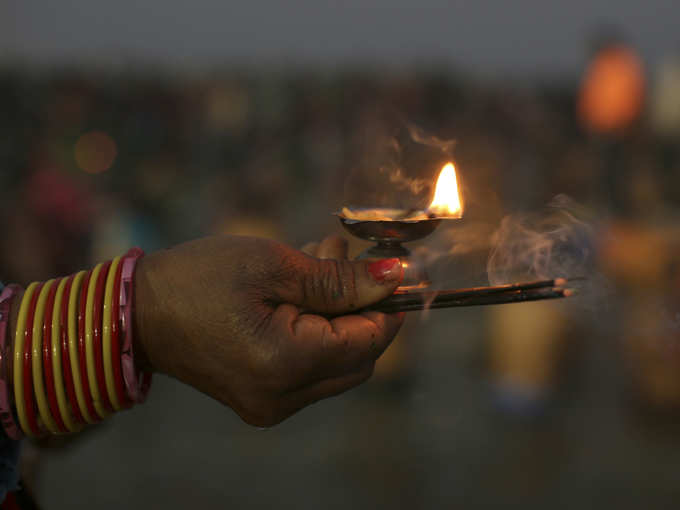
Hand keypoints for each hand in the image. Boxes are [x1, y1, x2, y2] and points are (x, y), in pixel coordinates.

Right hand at [133, 235, 403, 425]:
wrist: (137, 312)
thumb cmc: (198, 279)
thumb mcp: (273, 265)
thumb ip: (339, 278)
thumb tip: (397, 276)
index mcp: (287, 364)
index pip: (369, 341)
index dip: (387, 303)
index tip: (389, 264)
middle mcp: (284, 397)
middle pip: (358, 356)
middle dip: (360, 305)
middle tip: (341, 254)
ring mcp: (272, 404)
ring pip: (336, 362)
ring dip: (337, 313)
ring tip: (317, 258)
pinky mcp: (262, 398)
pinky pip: (309, 368)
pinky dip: (314, 330)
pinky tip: (299, 289)